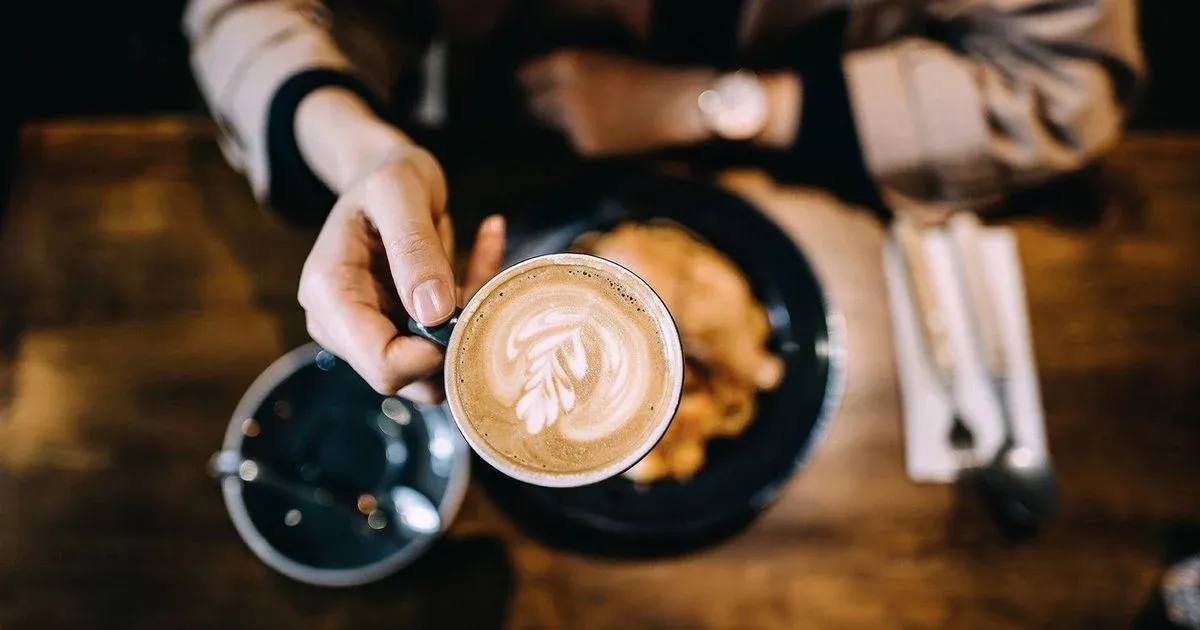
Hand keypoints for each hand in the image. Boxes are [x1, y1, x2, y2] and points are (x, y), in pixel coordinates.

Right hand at [298, 146, 505, 401]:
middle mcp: (343, 325)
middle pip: (410, 376)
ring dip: (470, 318)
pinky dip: (475, 299)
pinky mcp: (403, 331)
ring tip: (483, 256)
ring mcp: (373, 331)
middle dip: (456, 338)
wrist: (388, 173)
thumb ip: (414, 248)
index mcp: (330, 294)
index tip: (463, 313)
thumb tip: (434, 313)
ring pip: (436, 365)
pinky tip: (487, 240)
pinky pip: (449, 342)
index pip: (381, 364)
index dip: (431, 354)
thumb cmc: (388, 176)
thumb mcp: (399, 192)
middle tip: (483, 279)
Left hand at [519, 50, 714, 155]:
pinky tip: (610, 131)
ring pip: (555, 125)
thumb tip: (543, 86)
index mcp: (568, 63)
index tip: (528, 89)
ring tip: (595, 117)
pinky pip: (575, 141)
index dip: (529, 83)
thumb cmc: (643, 76)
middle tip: (548, 110)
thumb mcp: (603, 61)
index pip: (528, 75)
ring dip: (565, 123)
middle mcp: (565, 91)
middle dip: (540, 107)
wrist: (675, 103)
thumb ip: (571, 73)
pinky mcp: (586, 144)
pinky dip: (586, 138)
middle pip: (534, 105)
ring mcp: (574, 120)